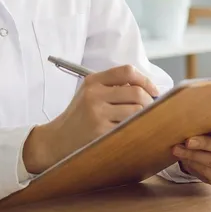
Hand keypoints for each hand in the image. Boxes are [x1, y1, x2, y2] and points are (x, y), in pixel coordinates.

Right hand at [23, 65, 158, 173]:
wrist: (57, 140)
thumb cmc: (78, 117)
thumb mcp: (89, 94)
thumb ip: (113, 87)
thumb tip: (147, 89)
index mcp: (93, 81)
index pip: (127, 71)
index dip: (145, 80)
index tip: (153, 91)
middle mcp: (94, 94)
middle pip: (136, 92)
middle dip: (149, 101)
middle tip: (151, 109)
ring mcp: (97, 113)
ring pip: (136, 110)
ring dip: (144, 116)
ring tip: (140, 120)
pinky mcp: (101, 131)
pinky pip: (129, 126)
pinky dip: (135, 128)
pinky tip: (131, 131)